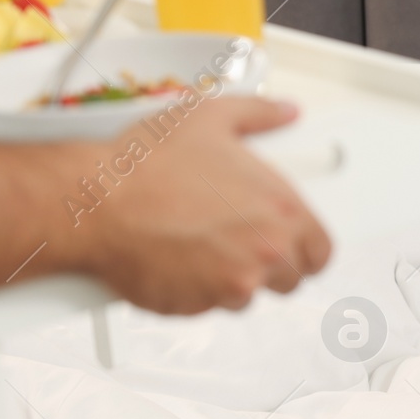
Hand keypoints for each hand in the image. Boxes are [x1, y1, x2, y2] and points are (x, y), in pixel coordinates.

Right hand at [69, 96, 331, 313]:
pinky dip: (194, 290)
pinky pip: (206, 306)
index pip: (322, 251)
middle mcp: (266, 251)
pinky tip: (175, 260)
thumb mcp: (210, 117)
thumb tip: (285, 111)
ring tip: (198, 246)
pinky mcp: (198, 306)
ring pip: (246, 296)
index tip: (287, 243)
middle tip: (235, 242)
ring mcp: (233, 283)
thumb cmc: (148, 163)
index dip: (303, 248)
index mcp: (282, 209)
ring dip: (228, 278)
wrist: (97, 202)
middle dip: (267, 265)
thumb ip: (259, 114)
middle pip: (290, 279)